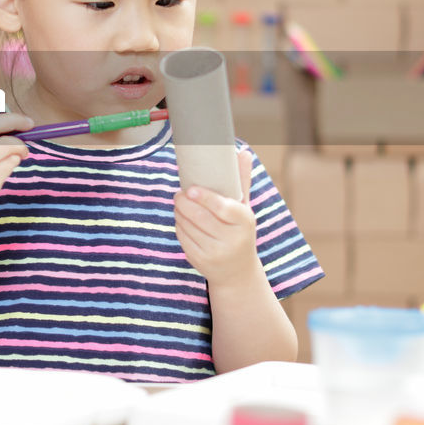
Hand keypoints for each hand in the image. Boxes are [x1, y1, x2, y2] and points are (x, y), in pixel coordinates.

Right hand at [0, 113, 32, 233]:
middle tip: (31, 125)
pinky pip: (11, 162)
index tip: (17, 120)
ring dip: (20, 146)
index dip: (3, 117)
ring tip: (21, 154)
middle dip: (17, 121)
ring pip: (8, 143)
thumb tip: (10, 125)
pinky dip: (15, 161)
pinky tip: (8, 169)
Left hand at [173, 149, 260, 287]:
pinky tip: (181, 220)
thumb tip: (244, 152)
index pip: (223, 208)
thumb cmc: (239, 231)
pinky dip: (179, 226)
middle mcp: (231, 240)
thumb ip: (242, 181)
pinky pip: (182, 238)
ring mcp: (215, 253)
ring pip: (187, 226)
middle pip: (200, 217)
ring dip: (179, 212)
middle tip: (179, 193)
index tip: (190, 189)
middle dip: (184, 203)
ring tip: (180, 204)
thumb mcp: (245, 209)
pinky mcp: (200, 261)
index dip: (205, 198)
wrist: (237, 272)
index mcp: (245, 223)